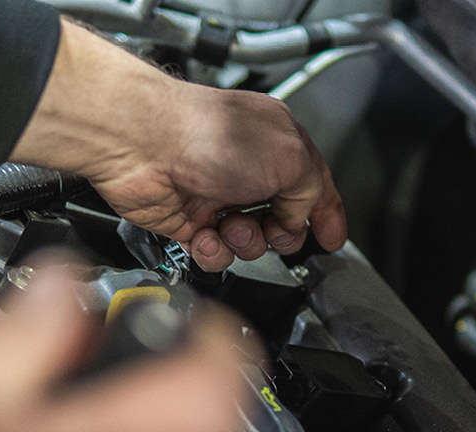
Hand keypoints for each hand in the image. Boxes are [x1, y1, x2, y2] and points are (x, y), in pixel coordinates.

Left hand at [11, 20, 348, 270]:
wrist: (142, 144)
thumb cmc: (207, 133)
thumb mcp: (290, 158)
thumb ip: (310, 194)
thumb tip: (298, 222)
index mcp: (278, 145)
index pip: (314, 185)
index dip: (327, 214)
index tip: (333, 240)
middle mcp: (248, 169)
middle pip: (283, 222)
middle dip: (282, 234)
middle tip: (275, 228)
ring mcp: (217, 196)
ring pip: (250, 243)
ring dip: (245, 242)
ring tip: (230, 226)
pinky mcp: (188, 220)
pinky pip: (214, 253)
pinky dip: (213, 251)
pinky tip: (205, 236)